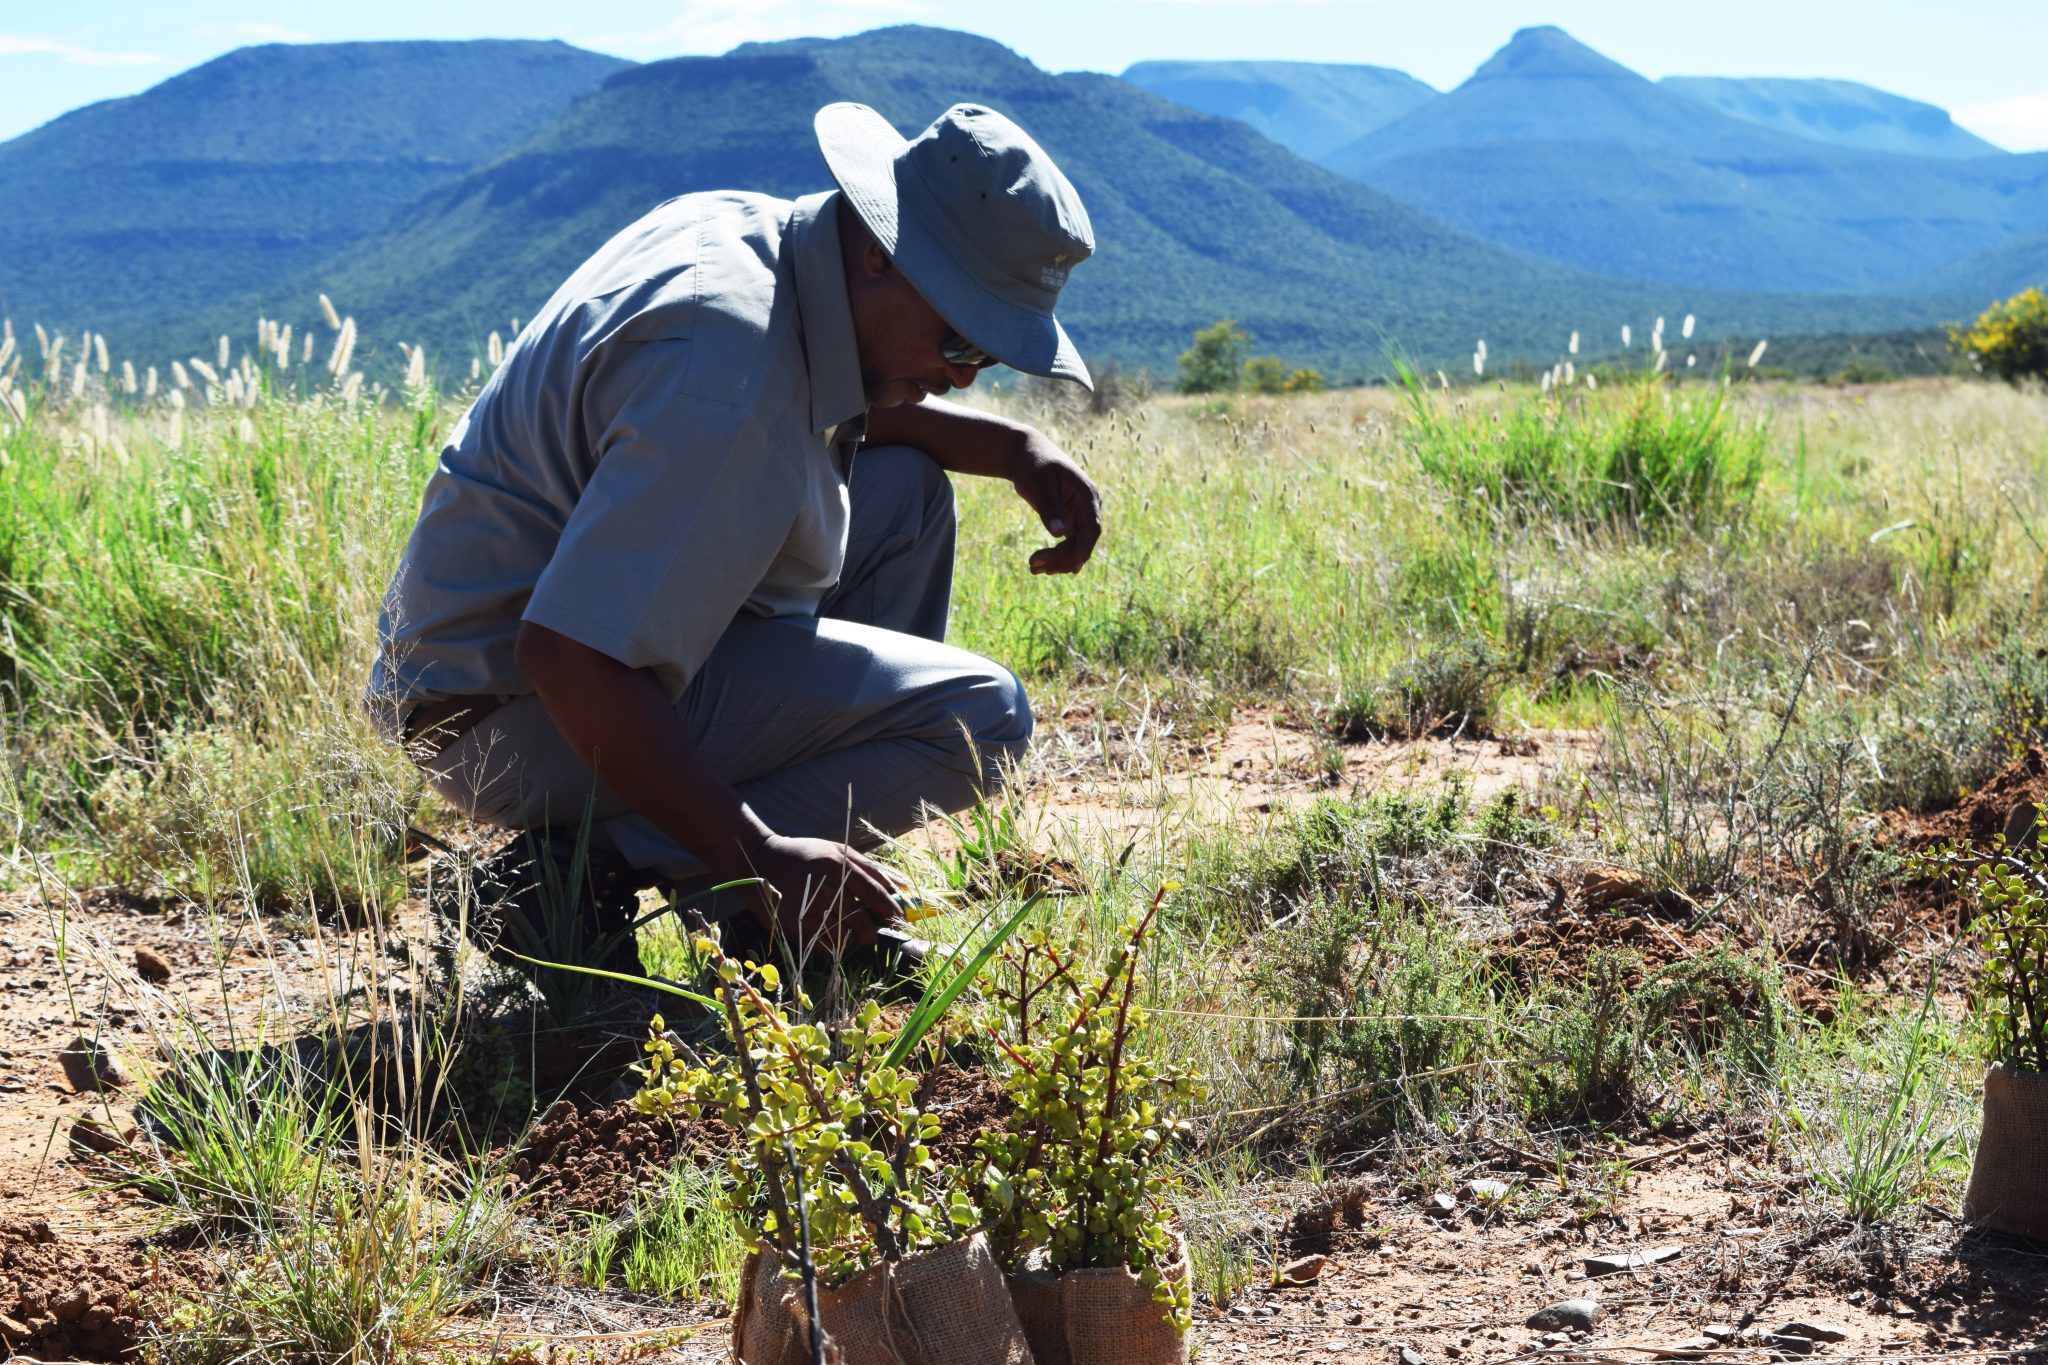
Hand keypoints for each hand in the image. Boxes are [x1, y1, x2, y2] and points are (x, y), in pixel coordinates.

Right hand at [742, 835, 902, 951]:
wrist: (758, 861)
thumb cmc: (805, 854)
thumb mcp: (838, 850)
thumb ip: (871, 869)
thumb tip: (903, 889)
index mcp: (839, 867)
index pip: (876, 896)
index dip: (891, 911)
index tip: (899, 919)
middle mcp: (825, 890)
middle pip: (862, 923)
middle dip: (871, 932)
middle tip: (870, 931)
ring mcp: (808, 912)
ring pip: (845, 939)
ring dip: (851, 939)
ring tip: (845, 930)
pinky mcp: (794, 928)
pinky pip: (824, 948)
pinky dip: (831, 945)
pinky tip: (826, 932)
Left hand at [1010, 435, 1101, 574]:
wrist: (1026, 454)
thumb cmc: (1033, 464)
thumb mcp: (1039, 485)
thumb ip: (1050, 508)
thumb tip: (1060, 533)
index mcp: (1087, 494)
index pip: (1092, 528)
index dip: (1083, 549)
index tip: (1072, 568)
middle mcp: (1088, 507)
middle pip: (1084, 542)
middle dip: (1062, 558)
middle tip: (1032, 565)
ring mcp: (1080, 515)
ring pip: (1076, 547)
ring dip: (1058, 561)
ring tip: (1032, 568)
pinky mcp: (1070, 521)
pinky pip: (1068, 544)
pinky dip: (1055, 556)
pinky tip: (1039, 566)